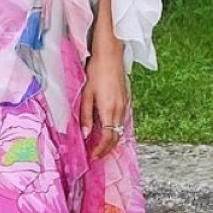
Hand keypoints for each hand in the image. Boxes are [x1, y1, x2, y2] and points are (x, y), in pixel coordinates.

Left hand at [80, 43, 129, 160]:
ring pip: (120, 130)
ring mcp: (125, 105)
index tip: (93, 157)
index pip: (108, 138)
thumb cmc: (96, 72)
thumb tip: (86, 134)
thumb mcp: (86, 94)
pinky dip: (115, 129)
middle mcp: (120, 110)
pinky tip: (107, 129)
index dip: (101, 150)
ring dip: (111, 140)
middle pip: (116, 137)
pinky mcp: (126, 100)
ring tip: (99, 146)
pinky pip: (122, 120)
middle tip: (95, 155)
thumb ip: (86, 116)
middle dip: (106, 149)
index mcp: (109, 110)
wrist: (110, 55)